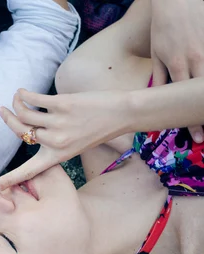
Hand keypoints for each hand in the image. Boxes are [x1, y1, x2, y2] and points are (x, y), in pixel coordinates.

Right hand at [0, 89, 129, 192]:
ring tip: (17, 97)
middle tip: (3, 110)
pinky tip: (22, 91)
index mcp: (57, 156)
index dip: (9, 179)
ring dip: (16, 103)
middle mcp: (55, 142)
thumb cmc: (99, 129)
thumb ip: (53, 143)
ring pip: (24, 113)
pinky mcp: (62, 105)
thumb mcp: (75, 145)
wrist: (122, 114)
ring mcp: (58, 123)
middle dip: (8, 118)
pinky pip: (33, 99)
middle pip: (20, 131)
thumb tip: (30, 132)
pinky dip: (23, 94)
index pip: (29, 171)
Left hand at [151, 0, 203, 141]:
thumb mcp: (157, 52)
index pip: (182, 99)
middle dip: (202, 116)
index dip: (189, 118)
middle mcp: (195, 61)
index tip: (196, 136)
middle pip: (198, 94)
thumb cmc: (164, 28)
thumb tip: (157, 95)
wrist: (179, 1)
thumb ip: (160, 74)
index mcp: (176, 65)